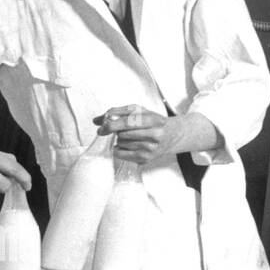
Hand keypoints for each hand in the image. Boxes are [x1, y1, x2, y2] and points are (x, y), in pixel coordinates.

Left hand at [96, 105, 219, 164]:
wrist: (173, 135)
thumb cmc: (153, 122)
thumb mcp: (140, 111)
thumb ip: (117, 112)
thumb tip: (97, 120)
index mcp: (153, 120)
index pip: (128, 122)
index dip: (111, 125)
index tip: (102, 127)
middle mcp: (154, 135)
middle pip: (122, 134)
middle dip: (117, 132)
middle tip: (122, 130)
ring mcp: (151, 148)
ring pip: (122, 144)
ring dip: (121, 140)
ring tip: (131, 137)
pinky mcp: (146, 158)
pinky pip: (121, 154)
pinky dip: (119, 149)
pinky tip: (128, 145)